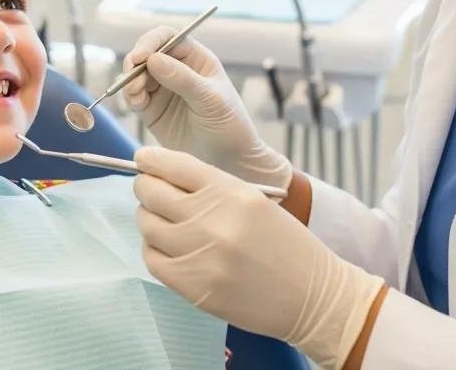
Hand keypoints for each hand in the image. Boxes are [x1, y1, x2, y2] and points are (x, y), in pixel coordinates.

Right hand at [122, 25, 291, 190]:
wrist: (229, 162)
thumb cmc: (230, 126)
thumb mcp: (211, 100)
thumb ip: (183, 79)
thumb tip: (153, 59)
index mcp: (196, 59)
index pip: (168, 37)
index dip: (151, 41)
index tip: (141, 56)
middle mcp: (176, 69)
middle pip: (147, 52)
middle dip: (135, 61)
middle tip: (132, 76)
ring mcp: (162, 88)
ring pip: (136, 73)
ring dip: (130, 80)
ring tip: (135, 94)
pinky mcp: (151, 109)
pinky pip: (133, 95)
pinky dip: (129, 96)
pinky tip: (136, 102)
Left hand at [134, 147, 384, 369]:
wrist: (312, 296)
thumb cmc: (283, 243)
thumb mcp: (252, 199)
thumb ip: (209, 185)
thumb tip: (162, 172)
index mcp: (229, 191)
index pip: (173, 164)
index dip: (151, 159)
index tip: (143, 159)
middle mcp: (211, 220)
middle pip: (151, 192)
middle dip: (146, 187)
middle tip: (149, 189)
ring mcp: (200, 255)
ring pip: (147, 224)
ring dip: (149, 218)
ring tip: (162, 220)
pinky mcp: (193, 287)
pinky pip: (153, 259)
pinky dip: (154, 249)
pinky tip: (168, 247)